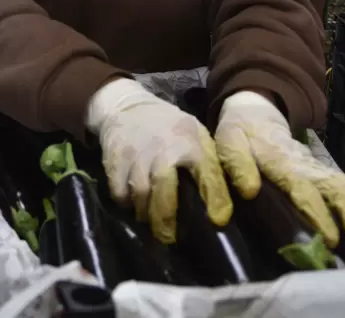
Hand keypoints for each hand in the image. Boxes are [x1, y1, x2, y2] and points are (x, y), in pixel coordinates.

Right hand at [87, 79, 231, 243]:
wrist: (128, 106)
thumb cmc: (169, 127)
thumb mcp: (195, 135)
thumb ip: (208, 162)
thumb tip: (229, 197)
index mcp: (191, 142)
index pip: (207, 173)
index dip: (215, 198)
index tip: (219, 220)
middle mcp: (164, 148)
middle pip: (164, 189)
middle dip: (166, 218)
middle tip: (169, 238)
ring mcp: (137, 153)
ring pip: (141, 194)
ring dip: (146, 214)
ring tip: (152, 224)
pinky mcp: (115, 159)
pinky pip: (119, 191)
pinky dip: (126, 203)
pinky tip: (133, 206)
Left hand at [215, 91, 344, 255]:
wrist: (256, 113)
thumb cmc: (240, 133)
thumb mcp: (229, 143)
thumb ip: (238, 165)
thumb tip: (249, 191)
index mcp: (282, 162)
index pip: (305, 189)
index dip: (319, 214)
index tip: (331, 239)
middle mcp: (306, 166)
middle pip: (339, 188)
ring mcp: (317, 168)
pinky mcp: (321, 172)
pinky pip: (344, 190)